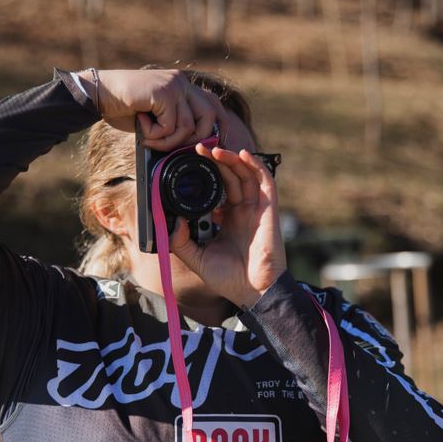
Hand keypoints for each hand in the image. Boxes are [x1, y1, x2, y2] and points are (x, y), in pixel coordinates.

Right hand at [90, 69, 226, 151]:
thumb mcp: (152, 116)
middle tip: (175, 147)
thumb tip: (188, 146)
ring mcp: (174, 86)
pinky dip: (155, 134)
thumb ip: (171, 122)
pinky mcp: (164, 93)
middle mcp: (182, 82)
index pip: (212, 103)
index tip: (211, 143)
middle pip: (210, 114)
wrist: (99, 93)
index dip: (217, 124)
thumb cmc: (121, 107)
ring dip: (168, 141)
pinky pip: (170, 125)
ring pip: (188, 125)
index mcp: (181, 85)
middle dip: (196, 138)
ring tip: (149, 140)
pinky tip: (141, 126)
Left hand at [168, 145, 286, 307]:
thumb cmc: (228, 279)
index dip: (208, 176)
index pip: (219, 190)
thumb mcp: (196, 258)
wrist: (253, 291)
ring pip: (246, 175)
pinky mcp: (269, 210)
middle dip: (216, 162)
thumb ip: (181, 241)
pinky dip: (256, 166)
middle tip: (198, 149)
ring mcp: (257, 209)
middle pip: (231, 178)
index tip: (190, 166)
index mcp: (228, 220)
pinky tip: (243, 155)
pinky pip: (265, 182)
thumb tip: (173, 221)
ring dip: (232, 160)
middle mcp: (242, 211)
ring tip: (214, 150)